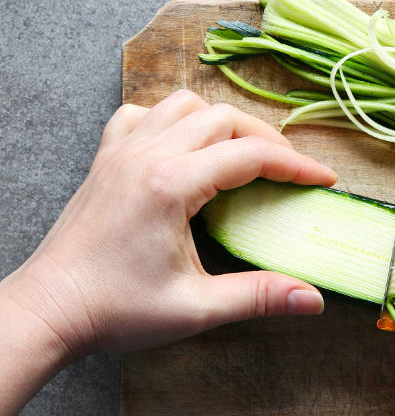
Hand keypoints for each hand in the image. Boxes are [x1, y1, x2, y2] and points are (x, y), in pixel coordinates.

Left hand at [1, 90, 336, 359]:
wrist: (48, 310)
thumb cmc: (115, 310)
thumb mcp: (195, 308)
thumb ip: (258, 297)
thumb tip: (313, 299)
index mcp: (171, 184)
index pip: (250, 155)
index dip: (296, 166)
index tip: (325, 179)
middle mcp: (146, 155)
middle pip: (223, 118)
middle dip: (266, 140)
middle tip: (291, 171)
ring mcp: (121, 151)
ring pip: (184, 104)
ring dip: (222, 121)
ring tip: (244, 151)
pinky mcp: (105, 159)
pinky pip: (141, 114)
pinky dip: (172, 118)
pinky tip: (183, 144)